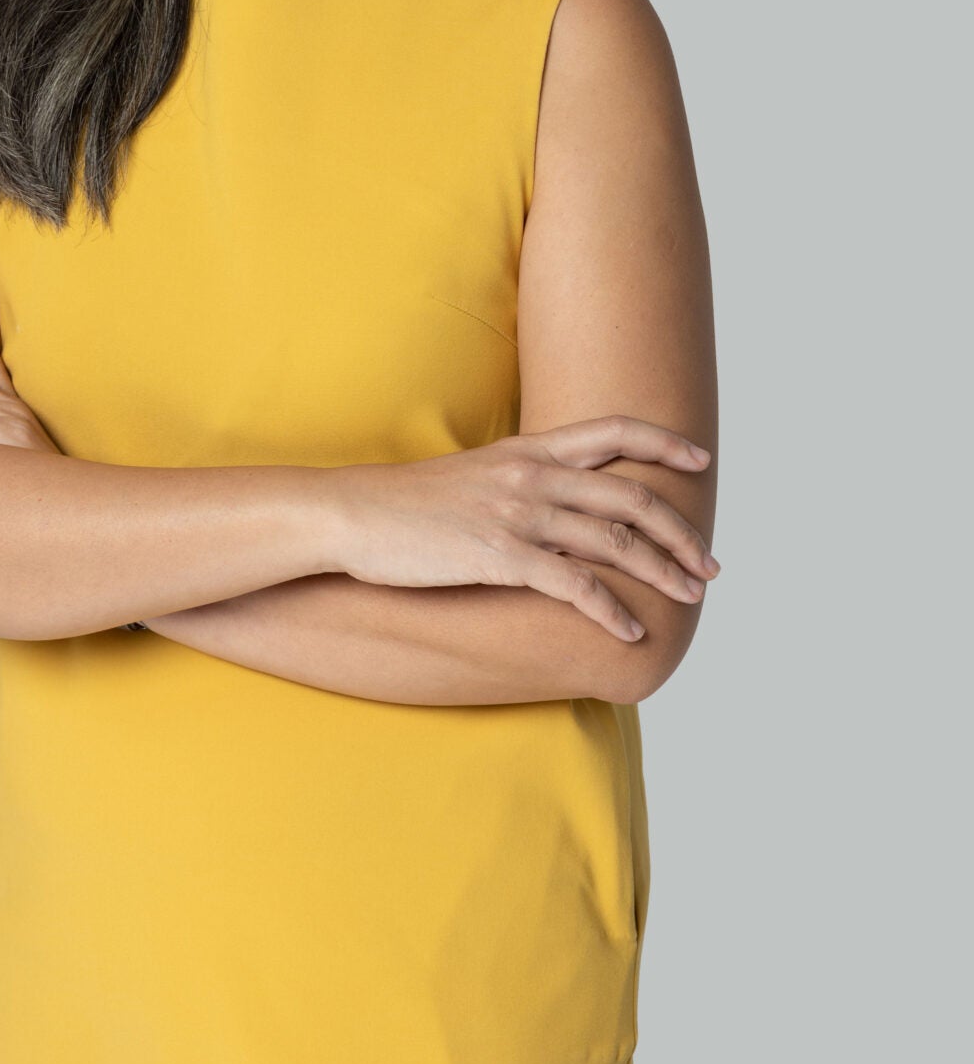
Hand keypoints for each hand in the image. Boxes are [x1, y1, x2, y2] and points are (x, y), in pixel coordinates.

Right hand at [328, 418, 718, 640]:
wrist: (354, 514)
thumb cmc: (408, 504)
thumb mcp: (474, 476)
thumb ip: (520, 482)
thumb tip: (557, 507)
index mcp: (528, 449)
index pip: (613, 431)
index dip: (663, 442)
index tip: (700, 459)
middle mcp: (533, 474)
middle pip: (630, 497)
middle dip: (679, 533)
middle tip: (709, 565)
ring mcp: (519, 512)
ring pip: (614, 541)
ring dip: (661, 573)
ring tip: (688, 597)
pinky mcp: (502, 554)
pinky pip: (575, 584)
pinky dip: (610, 611)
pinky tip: (629, 632)